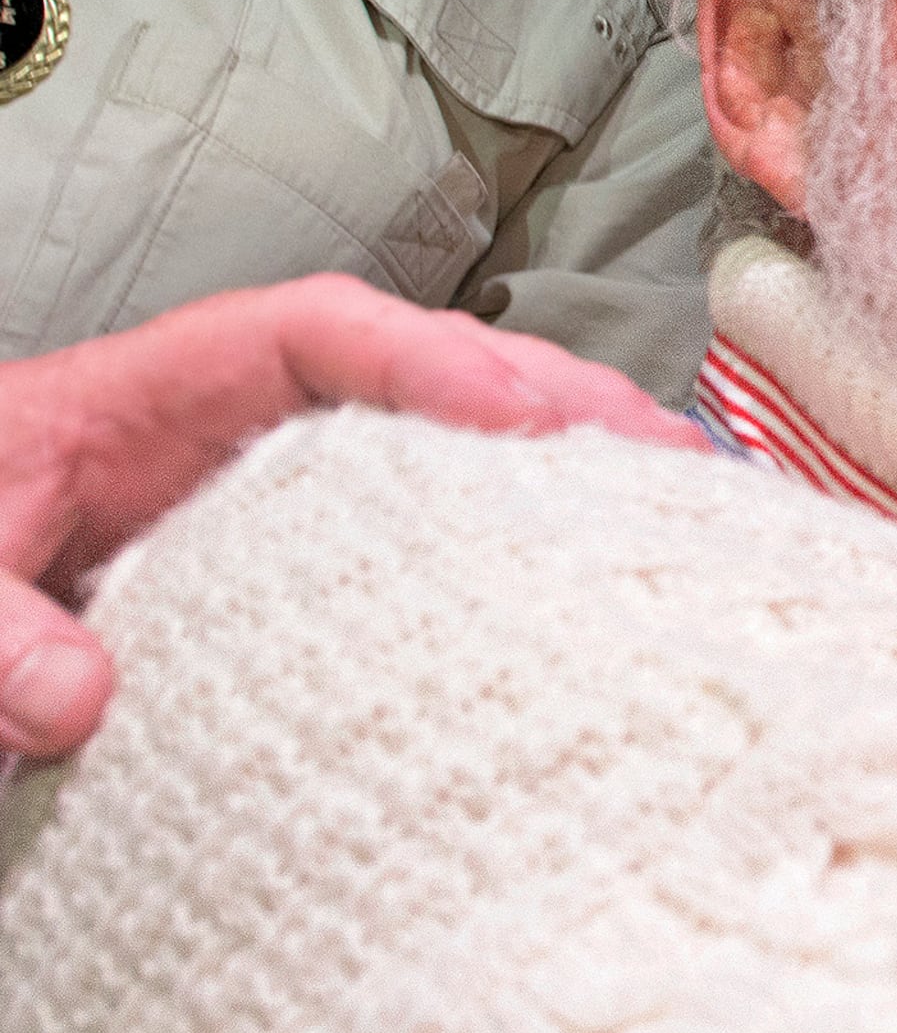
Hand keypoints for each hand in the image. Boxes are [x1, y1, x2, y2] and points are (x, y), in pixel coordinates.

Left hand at [0, 278, 697, 754]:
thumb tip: (81, 698)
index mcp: (136, 396)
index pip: (311, 333)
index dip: (431, 359)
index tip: (526, 417)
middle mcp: (224, 428)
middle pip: (418, 371)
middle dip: (551, 397)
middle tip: (666, 452)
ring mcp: (263, 496)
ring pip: (438, 442)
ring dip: (561, 458)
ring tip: (679, 502)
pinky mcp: (280, 571)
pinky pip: (413, 531)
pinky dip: (514, 536)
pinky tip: (599, 568)